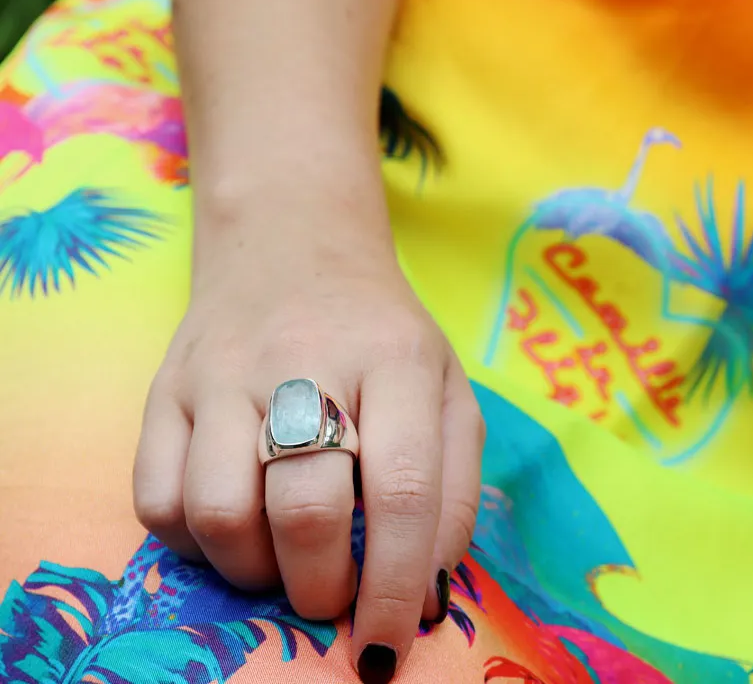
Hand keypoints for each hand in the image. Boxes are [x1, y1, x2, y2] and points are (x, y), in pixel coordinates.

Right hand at [133, 238, 484, 679]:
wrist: (291, 248)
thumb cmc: (378, 332)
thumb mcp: (445, 385)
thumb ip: (455, 483)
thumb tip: (428, 587)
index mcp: (394, 359)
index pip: (403, 488)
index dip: (399, 584)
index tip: (390, 644)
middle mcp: (304, 359)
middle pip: (305, 509)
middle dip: (323, 587)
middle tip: (334, 594)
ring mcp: (223, 373)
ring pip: (219, 512)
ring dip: (254, 570)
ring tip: (282, 556)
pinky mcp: (165, 388)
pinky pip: (157, 499)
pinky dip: (194, 543)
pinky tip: (234, 522)